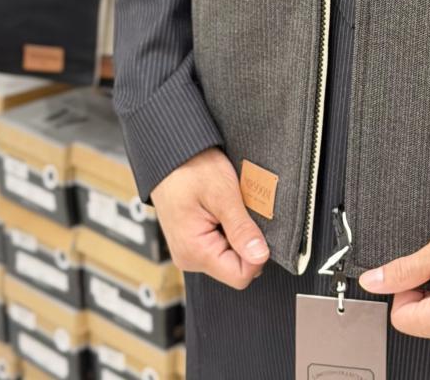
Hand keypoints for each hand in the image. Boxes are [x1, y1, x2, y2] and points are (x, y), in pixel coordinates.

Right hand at [151, 147, 269, 288]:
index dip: (257, 254)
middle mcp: (190, 258)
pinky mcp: (193, 241)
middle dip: (247, 241)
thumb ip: (241, 229)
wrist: (169, 153)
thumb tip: (261, 256)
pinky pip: (221, 244)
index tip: (257, 226)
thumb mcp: (223, 195)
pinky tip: (224, 209)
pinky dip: (229, 228)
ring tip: (230, 207)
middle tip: (240, 210)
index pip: (240, 276)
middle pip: (236, 267)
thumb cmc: (191, 168)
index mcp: (195, 252)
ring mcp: (190, 250)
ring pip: (231, 255)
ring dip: (239, 233)